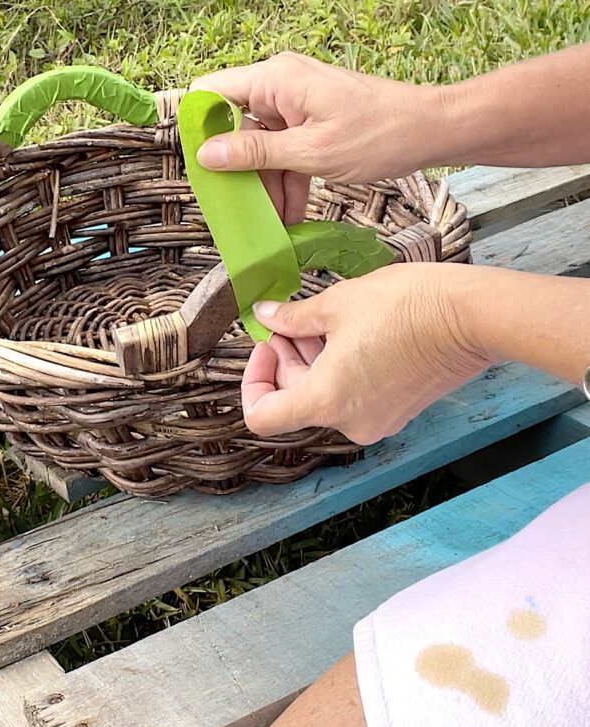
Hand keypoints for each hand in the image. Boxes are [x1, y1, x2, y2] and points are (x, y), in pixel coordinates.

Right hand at [191, 53, 445, 213]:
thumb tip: (207, 154)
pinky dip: (288, 180)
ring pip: (263, 145)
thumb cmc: (380, 135)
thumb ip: (256, 153)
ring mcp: (297, 103)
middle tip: (238, 209)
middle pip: (236, 126)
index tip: (199, 166)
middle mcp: (281, 85)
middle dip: (239, 170)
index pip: (211, 91)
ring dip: (267, 185)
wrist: (433, 131)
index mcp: (275, 79)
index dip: (198, 126)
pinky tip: (292, 215)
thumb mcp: (311, 153)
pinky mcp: (312, 120)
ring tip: (273, 224)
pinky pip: (287, 151)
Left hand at [241, 263, 491, 443]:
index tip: (267, 345)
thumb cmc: (408, 307)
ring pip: (327, 396)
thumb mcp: (337, 303)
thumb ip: (293, 318)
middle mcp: (350, 423)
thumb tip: (266, 317)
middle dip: (288, 359)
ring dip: (315, 360)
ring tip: (324, 317)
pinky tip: (351, 330)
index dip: (254, 380)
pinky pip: (355, 395)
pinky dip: (343, 367)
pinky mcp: (400, 410)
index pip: (262, 417)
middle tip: (292, 319)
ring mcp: (378, 420)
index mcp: (326, 402)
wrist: (472, 317)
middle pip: (296, 401)